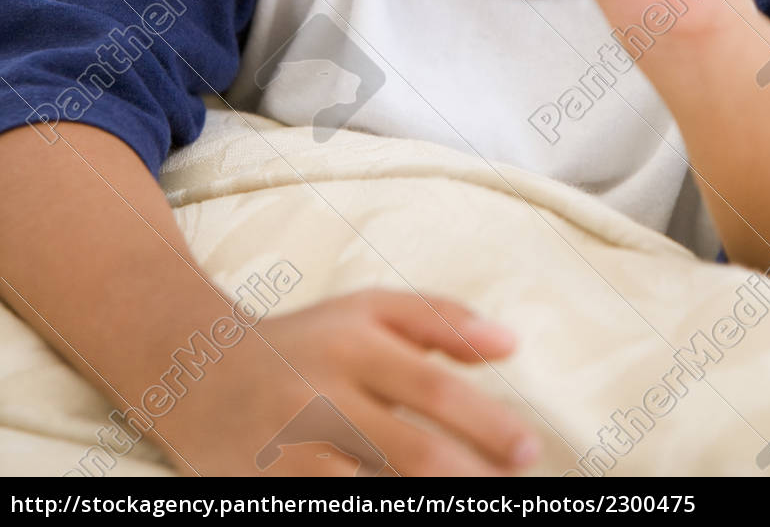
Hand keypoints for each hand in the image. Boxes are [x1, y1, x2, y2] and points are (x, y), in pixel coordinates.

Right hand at [163, 288, 539, 476]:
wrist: (195, 369)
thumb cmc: (302, 340)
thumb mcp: (365, 308)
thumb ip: (439, 320)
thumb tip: (511, 343)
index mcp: (354, 344)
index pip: (433, 388)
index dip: (487, 423)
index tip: (529, 450)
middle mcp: (322, 396)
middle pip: (411, 451)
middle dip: (469, 480)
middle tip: (511, 494)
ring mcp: (291, 449)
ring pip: (371, 488)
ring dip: (427, 503)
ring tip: (472, 508)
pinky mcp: (268, 488)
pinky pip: (331, 504)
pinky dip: (370, 507)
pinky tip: (408, 511)